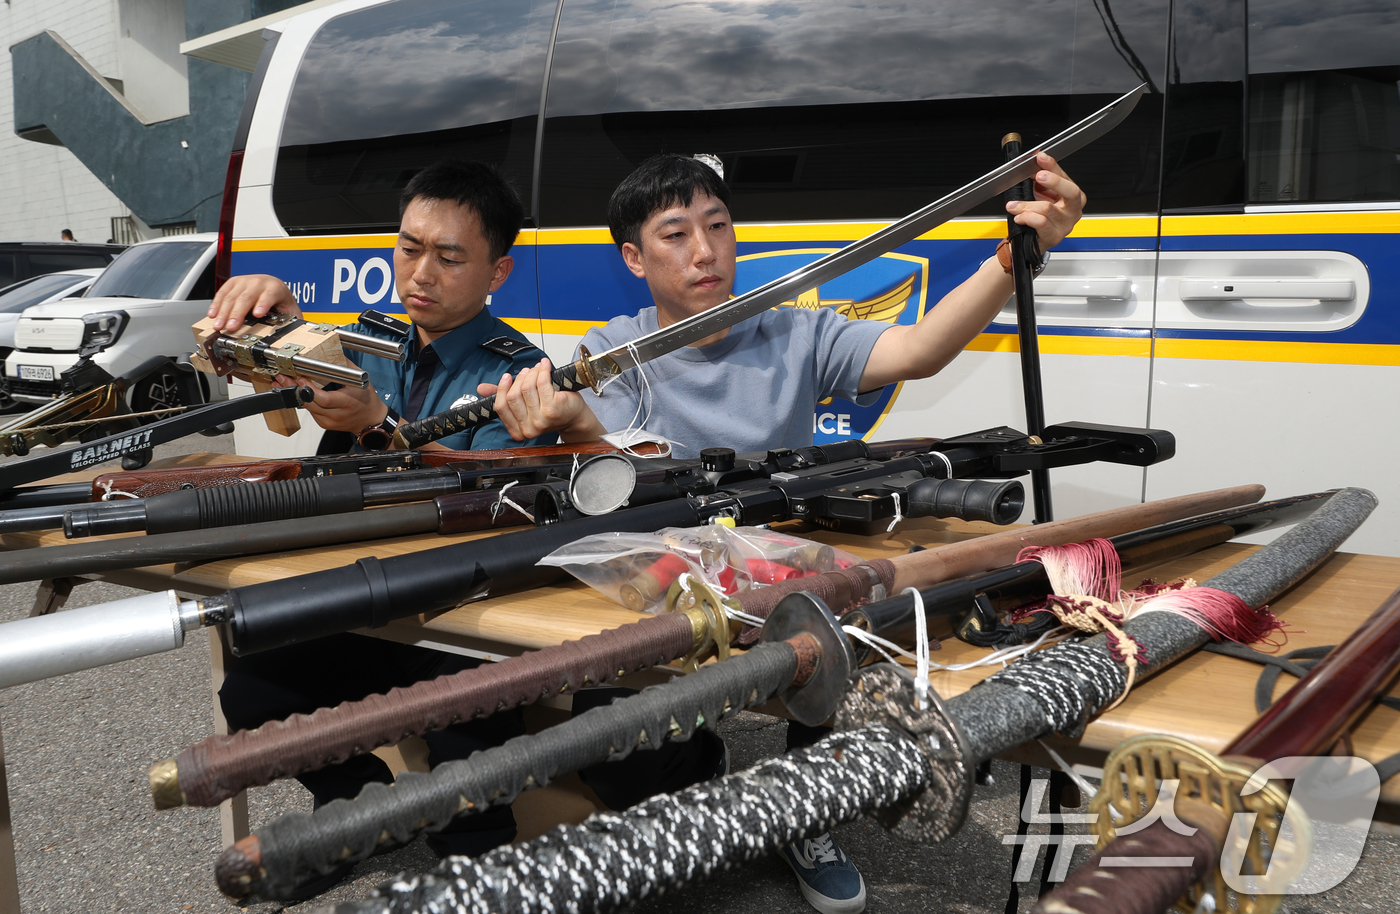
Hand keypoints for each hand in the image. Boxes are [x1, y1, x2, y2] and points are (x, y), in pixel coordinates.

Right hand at [209, 274, 301, 331]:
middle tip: (231, 327)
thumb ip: (290, 321)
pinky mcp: (234, 283)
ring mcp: (245, 281)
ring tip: (219, 325)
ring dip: (223, 312)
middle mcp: (260, 282)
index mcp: (276, 287)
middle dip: (237, 314)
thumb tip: (293, 337)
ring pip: (232, 295)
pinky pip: (222, 293)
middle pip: (246, 297)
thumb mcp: (290, 312)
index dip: (263, 304)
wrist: (274, 287)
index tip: (258, 314)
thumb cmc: (282, 301)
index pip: (269, 294)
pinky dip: (216, 304)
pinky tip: (213, 314)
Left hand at [276, 375, 386, 433]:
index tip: (301, 378)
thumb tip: (331, 351)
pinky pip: (310, 411)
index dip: (310, 390)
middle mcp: (337, 414)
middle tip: (283, 377)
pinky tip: (296, 390)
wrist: (370, 420)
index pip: (324, 399)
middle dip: (295, 389)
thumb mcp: (361, 381)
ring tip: (284, 382)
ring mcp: (329, 421)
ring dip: (295, 394)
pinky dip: (303, 400)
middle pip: (311, 403)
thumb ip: (345, 366)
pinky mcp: (324, 423)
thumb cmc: (367, 400)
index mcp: (347, 402)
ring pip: (307, 407)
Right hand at [478, 358, 603, 441]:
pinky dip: (543, 370)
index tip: (506, 377)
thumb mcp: (525, 405)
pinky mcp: (553, 408)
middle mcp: (529, 428)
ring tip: (537, 369)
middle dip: (519, 379)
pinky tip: (545, 366)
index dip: (501, 389)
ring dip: (532, 373)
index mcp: (518, 431)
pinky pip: (541, 383)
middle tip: (527, 372)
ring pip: (527, 388)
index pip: (501, 407)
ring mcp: (541, 420)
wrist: (574, 415)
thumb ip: (503, 397)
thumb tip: (481, 389)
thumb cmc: (552, 409)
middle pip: (513, 396)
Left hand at [1005, 151, 1086, 250]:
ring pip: (1047, 208)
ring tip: (1014, 205)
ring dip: (1026, 204)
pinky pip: (1040, 222)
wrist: (1031, 241)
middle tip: (1038, 175)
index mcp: (1074, 197)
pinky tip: (1019, 217)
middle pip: (1071, 191)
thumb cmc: (1039, 217)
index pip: (1066, 177)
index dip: (1053, 166)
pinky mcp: (1054, 236)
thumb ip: (1040, 178)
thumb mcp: (1040, 194)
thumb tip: (1035, 163)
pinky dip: (1026, 217)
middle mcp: (1073, 210)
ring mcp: (1065, 225)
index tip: (1041, 157)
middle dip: (1054, 181)